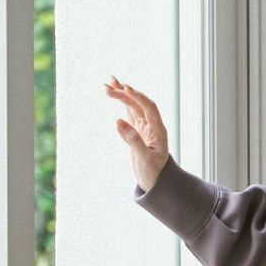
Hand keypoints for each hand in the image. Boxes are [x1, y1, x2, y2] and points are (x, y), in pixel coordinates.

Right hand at [103, 75, 169, 192]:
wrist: (155, 182)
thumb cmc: (153, 173)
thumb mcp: (144, 159)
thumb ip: (133, 140)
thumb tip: (118, 121)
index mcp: (158, 130)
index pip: (149, 108)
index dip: (137, 97)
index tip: (124, 89)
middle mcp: (152, 125)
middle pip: (138, 104)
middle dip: (124, 94)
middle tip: (107, 86)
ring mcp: (144, 127)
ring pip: (133, 106)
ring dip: (121, 95)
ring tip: (107, 83)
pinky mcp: (137, 130)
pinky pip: (129, 113)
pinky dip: (121, 103)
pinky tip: (113, 93)